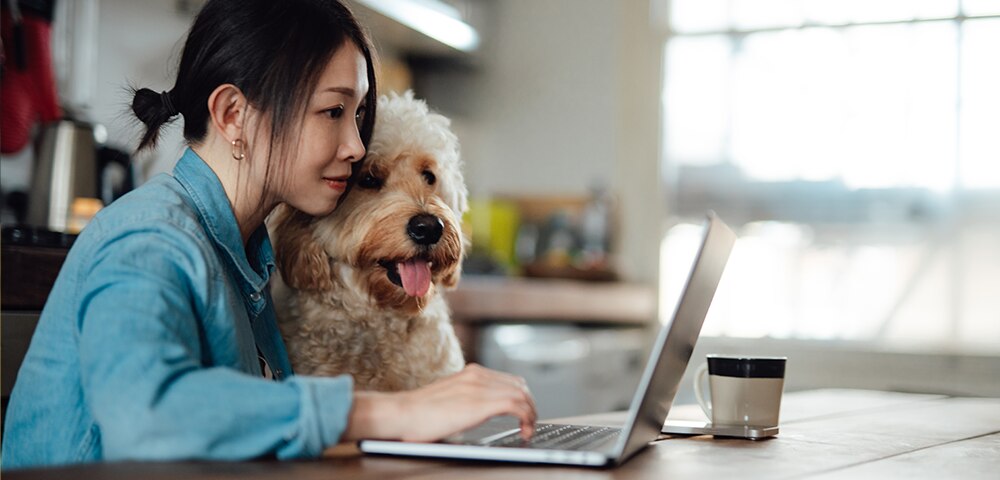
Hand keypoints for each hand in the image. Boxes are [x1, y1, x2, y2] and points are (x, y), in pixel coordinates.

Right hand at [343, 364, 536, 441]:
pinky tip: (523, 432)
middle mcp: (477, 375)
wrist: (401, 414)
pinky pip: (517, 406)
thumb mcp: (447, 398)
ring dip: (531, 414)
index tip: (523, 415)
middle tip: (529, 424)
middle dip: (530, 405)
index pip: (508, 379)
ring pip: (522, 394)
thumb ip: (464, 399)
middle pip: (520, 385)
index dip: (521, 397)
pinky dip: (527, 419)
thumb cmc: (417, 414)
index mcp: (470, 373)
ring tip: (528, 430)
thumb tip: (474, 412)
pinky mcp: (481, 403)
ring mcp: (479, 387)